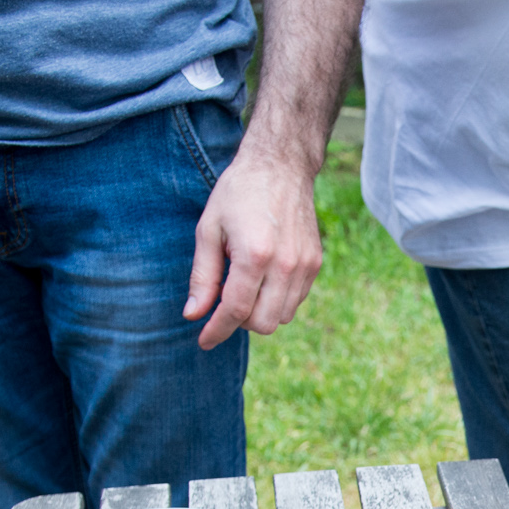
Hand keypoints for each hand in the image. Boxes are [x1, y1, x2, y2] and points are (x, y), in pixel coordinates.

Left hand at [184, 148, 324, 349]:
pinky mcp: (315, 264)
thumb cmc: (238, 193)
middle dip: (239, 322)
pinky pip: (295, 301)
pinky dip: (277, 301)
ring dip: (259, 313)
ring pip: (281, 317)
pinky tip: (264, 278)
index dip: (217, 330)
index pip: (235, 311)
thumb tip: (193, 313)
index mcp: (254, 255)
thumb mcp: (208, 230)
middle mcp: (285, 265)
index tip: (204, 341)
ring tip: (246, 286)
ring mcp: (304, 266)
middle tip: (226, 301)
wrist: (280, 167)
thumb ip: (202, 276)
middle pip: (262, 324)